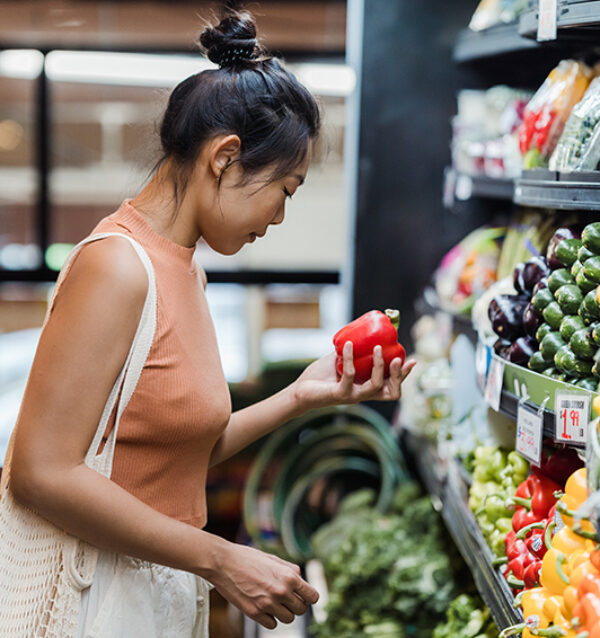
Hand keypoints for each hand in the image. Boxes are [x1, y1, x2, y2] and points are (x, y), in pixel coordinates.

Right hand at [208, 542, 317, 629]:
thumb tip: (300, 578)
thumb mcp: (273, 558)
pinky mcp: (254, 613)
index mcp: (288, 576)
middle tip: (287, 598)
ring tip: (274, 601)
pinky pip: (272, 624)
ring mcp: (268, 604)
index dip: (309, 596)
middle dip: (296, 604)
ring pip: (288, 619)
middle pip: (301, 610)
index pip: (312, 596)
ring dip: (284, 612)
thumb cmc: (247, 557)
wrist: (223, 563)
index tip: (303, 596)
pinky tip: (264, 606)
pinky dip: (270, 618)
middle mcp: (281, 592)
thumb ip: (289, 569)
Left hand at [292, 342, 415, 411]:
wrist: (301, 390)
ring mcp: (353, 396)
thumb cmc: (322, 375)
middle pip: (392, 392)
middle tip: (397, 357)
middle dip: (399, 376)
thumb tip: (364, 329)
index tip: (412, 360)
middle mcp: (363, 395)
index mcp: (368, 387)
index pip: (393, 386)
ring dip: (378, 366)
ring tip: (376, 348)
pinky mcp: (339, 394)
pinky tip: (348, 345)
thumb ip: (354, 351)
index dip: (404, 375)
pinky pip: (350, 376)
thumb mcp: (342, 360)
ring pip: (375, 386)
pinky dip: (350, 358)